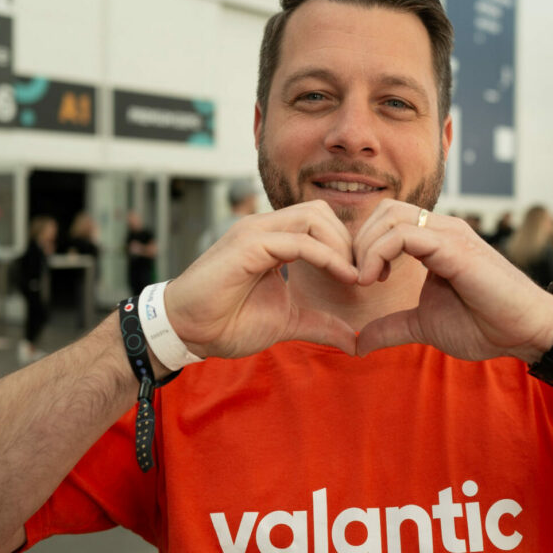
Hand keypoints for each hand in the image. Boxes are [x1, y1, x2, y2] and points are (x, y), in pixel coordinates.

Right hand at [162, 202, 359, 357]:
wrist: (188, 332)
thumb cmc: (228, 322)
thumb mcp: (288, 321)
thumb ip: (320, 323)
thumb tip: (354, 340)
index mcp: (273, 239)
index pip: (320, 221)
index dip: (347, 245)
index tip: (364, 276)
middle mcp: (264, 228)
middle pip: (321, 211)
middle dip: (348, 241)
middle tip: (362, 275)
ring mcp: (255, 233)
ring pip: (313, 217)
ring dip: (340, 246)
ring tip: (352, 277)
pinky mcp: (247, 246)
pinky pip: (298, 241)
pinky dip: (326, 257)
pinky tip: (342, 277)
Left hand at [351, 201, 552, 361]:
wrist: (524, 332)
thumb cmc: (485, 325)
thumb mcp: (424, 326)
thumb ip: (392, 327)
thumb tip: (359, 342)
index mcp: (435, 240)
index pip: (388, 220)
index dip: (365, 246)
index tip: (362, 281)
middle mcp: (442, 229)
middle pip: (386, 210)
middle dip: (360, 242)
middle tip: (359, 278)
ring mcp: (449, 235)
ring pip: (392, 217)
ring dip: (366, 247)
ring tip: (365, 279)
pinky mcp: (454, 248)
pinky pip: (405, 235)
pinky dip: (379, 253)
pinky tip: (376, 280)